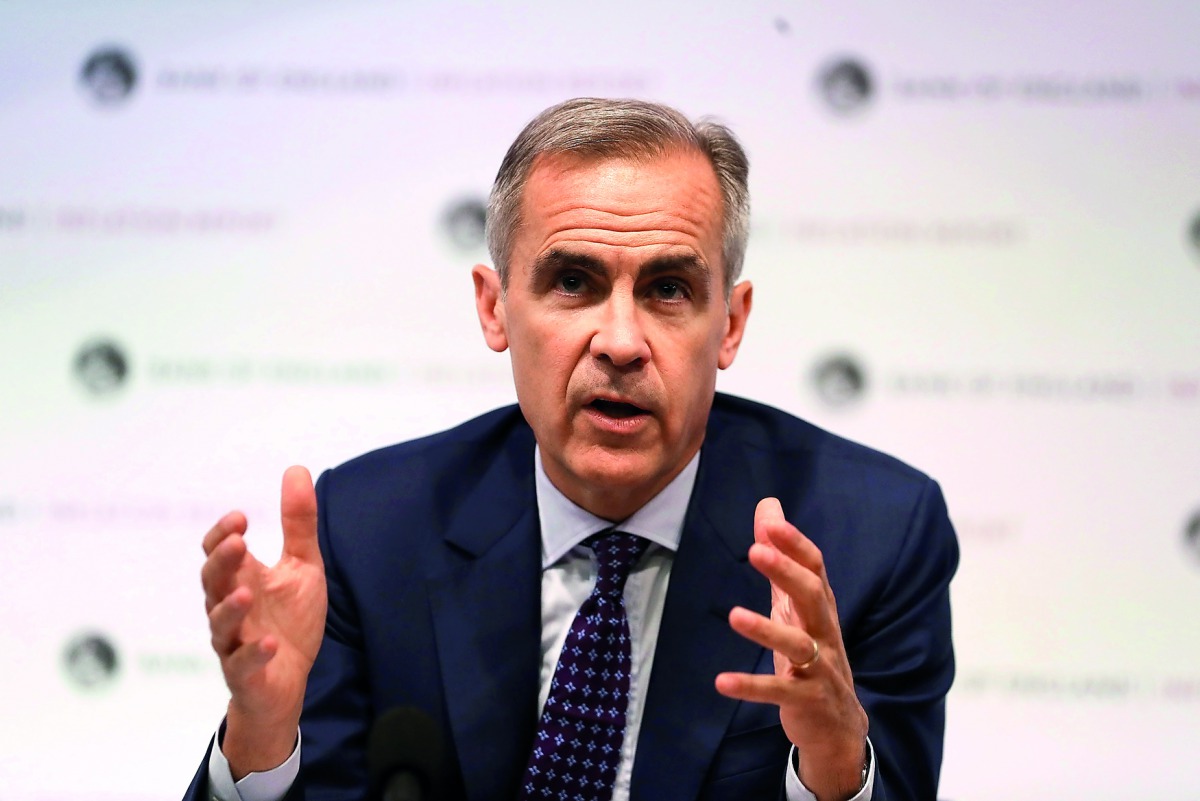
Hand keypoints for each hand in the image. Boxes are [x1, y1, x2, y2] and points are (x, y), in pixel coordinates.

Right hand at [200, 466, 326, 777]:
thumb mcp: (303, 567)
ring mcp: (234, 642)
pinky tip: (269, 644)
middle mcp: (230, 608)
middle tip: (237, 543)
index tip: (240, 518)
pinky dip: (254, 654)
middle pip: (212, 582)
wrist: (288, 681)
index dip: (222, 535)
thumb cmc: (290, 620)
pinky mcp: (247, 675)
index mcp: (242, 579)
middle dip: (221, 563)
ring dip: (231, 608)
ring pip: (221, 624)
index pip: (218, 552)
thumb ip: (298, 524)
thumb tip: (296, 469)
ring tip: (247, 593)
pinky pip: (243, 665)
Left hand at [715, 498, 867, 800]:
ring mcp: (820, 668)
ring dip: (766, 630)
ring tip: (734, 615)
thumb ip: (780, 559)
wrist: (839, 725)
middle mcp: (824, 632)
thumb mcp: (794, 605)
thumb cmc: (813, 654)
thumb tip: (769, 508)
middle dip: (787, 573)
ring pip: (798, 645)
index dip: (795, 545)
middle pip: (812, 596)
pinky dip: (751, 686)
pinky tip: (721, 681)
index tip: (771, 523)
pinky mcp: (807, 700)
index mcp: (820, 607)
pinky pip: (779, 691)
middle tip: (756, 551)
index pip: (815, 568)